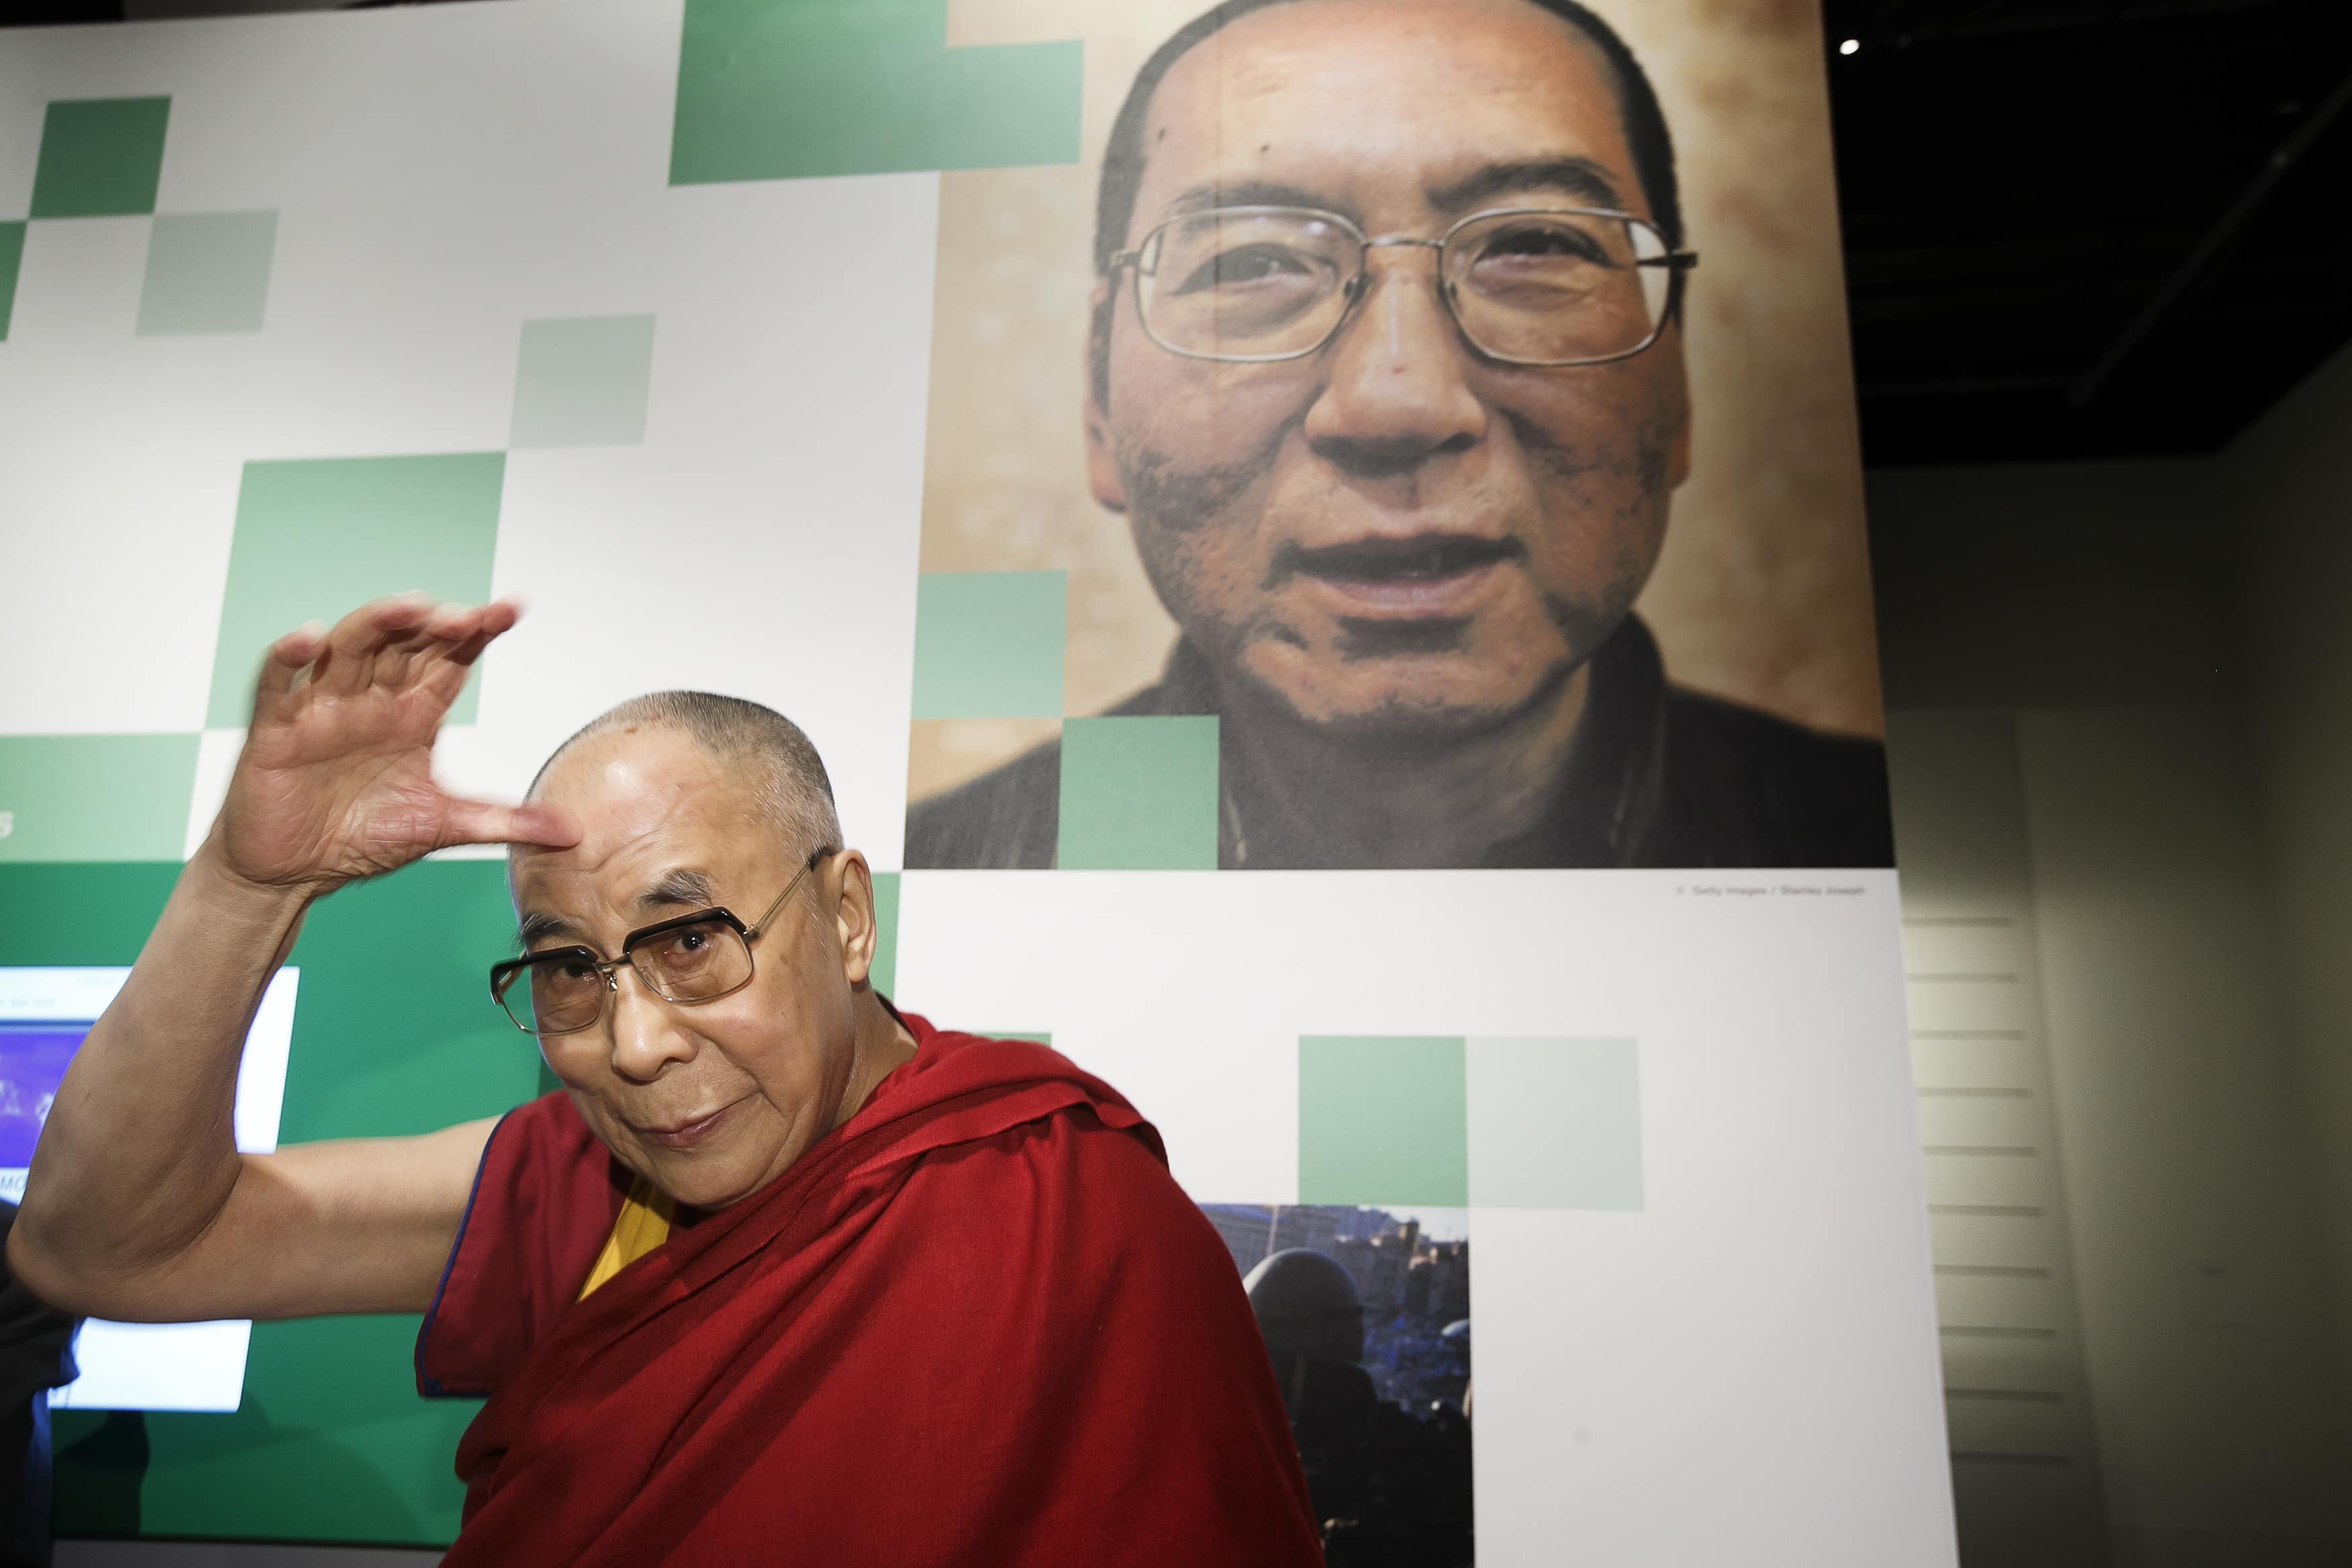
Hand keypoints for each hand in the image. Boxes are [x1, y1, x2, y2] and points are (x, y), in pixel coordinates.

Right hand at [212, 594, 579, 892]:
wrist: (295, 873)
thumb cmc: (363, 838)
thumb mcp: (444, 827)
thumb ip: (505, 822)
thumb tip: (574, 832)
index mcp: (413, 713)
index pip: (449, 660)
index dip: (477, 632)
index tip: (511, 609)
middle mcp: (371, 700)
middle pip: (402, 644)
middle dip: (431, 624)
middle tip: (464, 618)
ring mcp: (323, 709)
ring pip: (348, 649)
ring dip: (376, 624)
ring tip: (409, 608)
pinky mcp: (276, 730)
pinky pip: (278, 684)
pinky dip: (289, 658)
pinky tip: (310, 638)